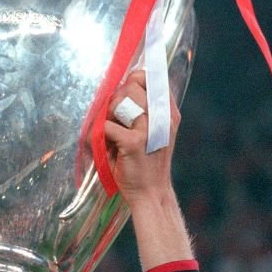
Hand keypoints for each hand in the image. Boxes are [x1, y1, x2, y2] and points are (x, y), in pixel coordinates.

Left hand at [104, 70, 191, 270]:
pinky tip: (108, 146)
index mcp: (169, 112)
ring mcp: (148, 128)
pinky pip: (106, 125)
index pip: (151, 78)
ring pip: (119, 100)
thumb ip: (146, 111)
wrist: (151, 193)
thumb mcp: (155, 132)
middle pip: (132, 84)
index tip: (125, 95)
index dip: (133, 81)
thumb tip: (122, 90)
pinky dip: (101, 135)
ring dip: (109, 114)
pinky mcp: (132, 142)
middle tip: (115, 117)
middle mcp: (162, 117)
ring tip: (113, 131)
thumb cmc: (148, 163)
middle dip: (117, 97)